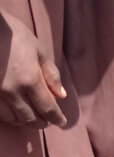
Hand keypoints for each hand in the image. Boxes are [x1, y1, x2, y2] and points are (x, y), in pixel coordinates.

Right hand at [0, 10, 66, 126]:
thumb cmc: (13, 34)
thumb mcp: (38, 51)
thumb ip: (51, 75)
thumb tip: (61, 95)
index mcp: (29, 81)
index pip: (47, 108)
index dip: (56, 118)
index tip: (62, 122)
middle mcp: (11, 91)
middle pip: (29, 118)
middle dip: (41, 122)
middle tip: (47, 121)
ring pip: (12, 118)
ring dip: (24, 121)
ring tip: (30, 118)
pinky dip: (8, 116)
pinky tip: (12, 113)